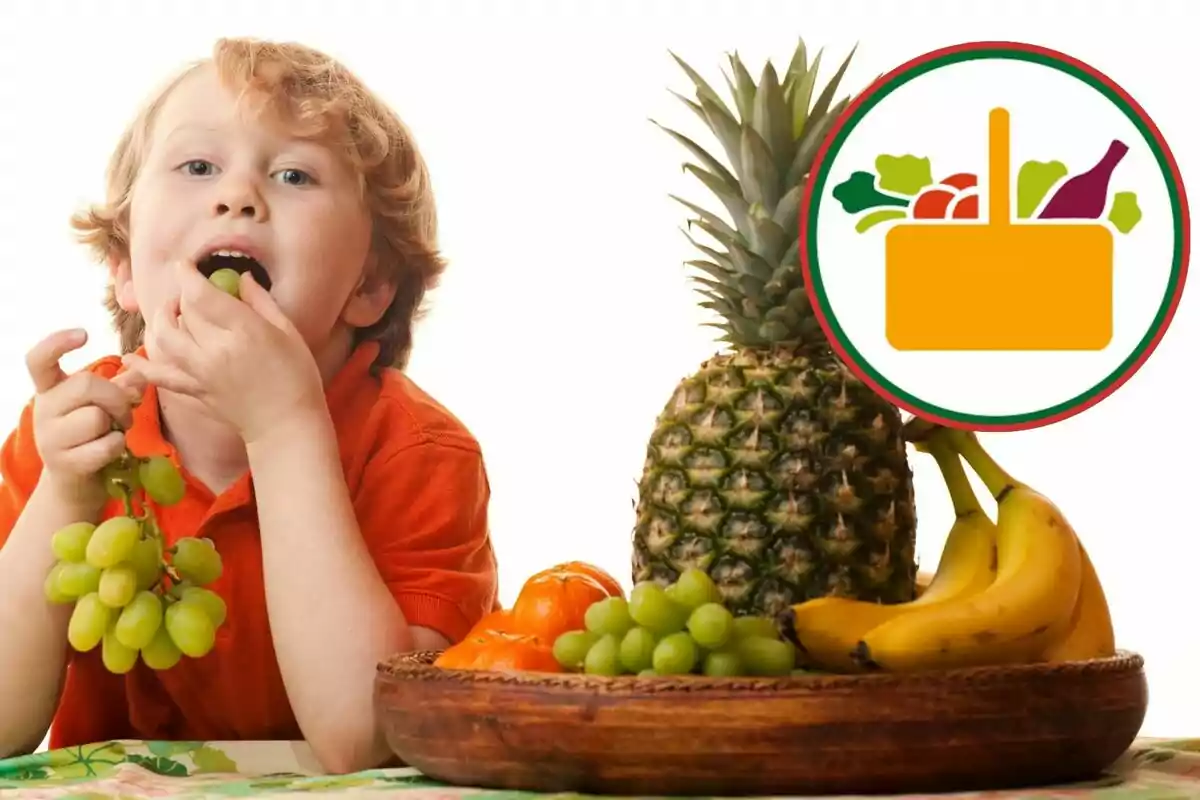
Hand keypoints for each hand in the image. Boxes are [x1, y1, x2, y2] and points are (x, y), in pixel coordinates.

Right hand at [27, 329, 145, 506]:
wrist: (75, 483)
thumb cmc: (91, 435)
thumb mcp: (103, 405)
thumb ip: (121, 385)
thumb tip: (140, 374)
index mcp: (49, 390)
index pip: (38, 360)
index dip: (57, 343)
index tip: (84, 334)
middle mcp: (43, 410)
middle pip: (85, 385)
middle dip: (116, 397)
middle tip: (124, 412)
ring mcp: (49, 438)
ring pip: (96, 417)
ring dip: (118, 424)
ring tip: (114, 431)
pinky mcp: (64, 463)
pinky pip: (105, 446)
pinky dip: (118, 446)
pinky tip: (112, 449)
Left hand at [122, 261, 327, 444]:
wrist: (286, 424)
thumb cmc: (297, 376)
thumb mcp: (289, 332)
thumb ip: (261, 302)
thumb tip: (242, 278)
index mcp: (243, 331)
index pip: (201, 294)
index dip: (187, 274)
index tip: (186, 265)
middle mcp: (216, 349)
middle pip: (183, 312)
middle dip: (183, 296)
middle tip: (192, 291)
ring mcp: (201, 372)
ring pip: (164, 338)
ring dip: (161, 320)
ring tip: (171, 313)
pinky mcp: (194, 391)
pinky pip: (160, 376)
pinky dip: (142, 367)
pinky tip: (129, 358)